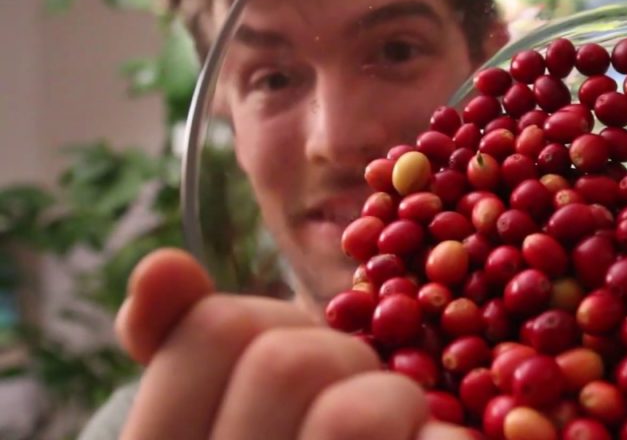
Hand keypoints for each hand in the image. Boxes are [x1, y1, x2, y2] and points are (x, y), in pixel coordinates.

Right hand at [115, 248, 469, 439]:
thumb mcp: (203, 429)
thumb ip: (181, 360)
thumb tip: (165, 266)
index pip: (214, 333)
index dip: (271, 323)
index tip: (294, 361)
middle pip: (290, 358)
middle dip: (341, 359)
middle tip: (357, 406)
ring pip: (360, 407)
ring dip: (397, 407)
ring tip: (394, 437)